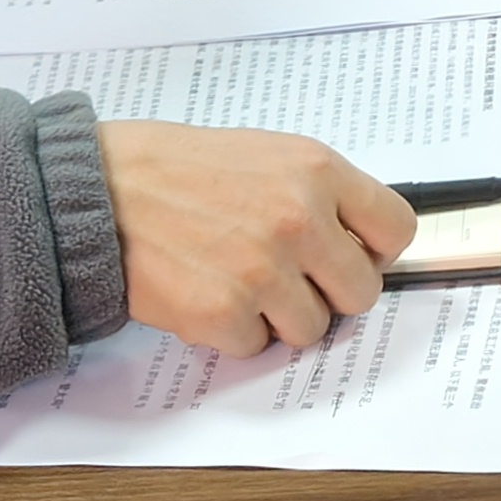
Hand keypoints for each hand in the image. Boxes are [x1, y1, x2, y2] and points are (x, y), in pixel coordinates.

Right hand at [97, 121, 413, 355]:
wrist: (103, 189)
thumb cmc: (181, 170)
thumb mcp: (268, 154)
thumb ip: (320, 194)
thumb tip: (361, 243)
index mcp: (318, 171)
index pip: (396, 229)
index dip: (374, 251)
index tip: (350, 256)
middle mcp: (299, 220)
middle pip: (361, 293)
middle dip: (329, 293)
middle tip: (291, 279)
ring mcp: (263, 271)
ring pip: (311, 329)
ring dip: (278, 316)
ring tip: (238, 280)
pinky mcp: (223, 314)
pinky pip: (255, 346)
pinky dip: (231, 331)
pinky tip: (205, 292)